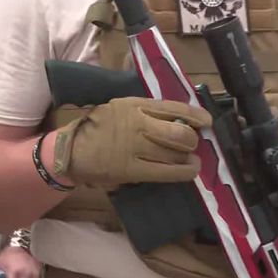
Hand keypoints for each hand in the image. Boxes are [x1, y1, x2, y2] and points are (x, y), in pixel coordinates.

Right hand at [54, 97, 209, 186]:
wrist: (71, 150)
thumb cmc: (97, 128)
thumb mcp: (118, 107)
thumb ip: (143, 110)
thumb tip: (176, 118)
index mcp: (133, 105)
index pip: (173, 107)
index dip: (195, 115)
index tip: (206, 121)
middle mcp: (137, 124)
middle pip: (180, 133)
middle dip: (191, 139)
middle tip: (190, 144)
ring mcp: (135, 148)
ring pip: (176, 153)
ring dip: (189, 157)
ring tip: (191, 159)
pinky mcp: (133, 169)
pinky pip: (167, 172)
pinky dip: (184, 171)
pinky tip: (189, 170)